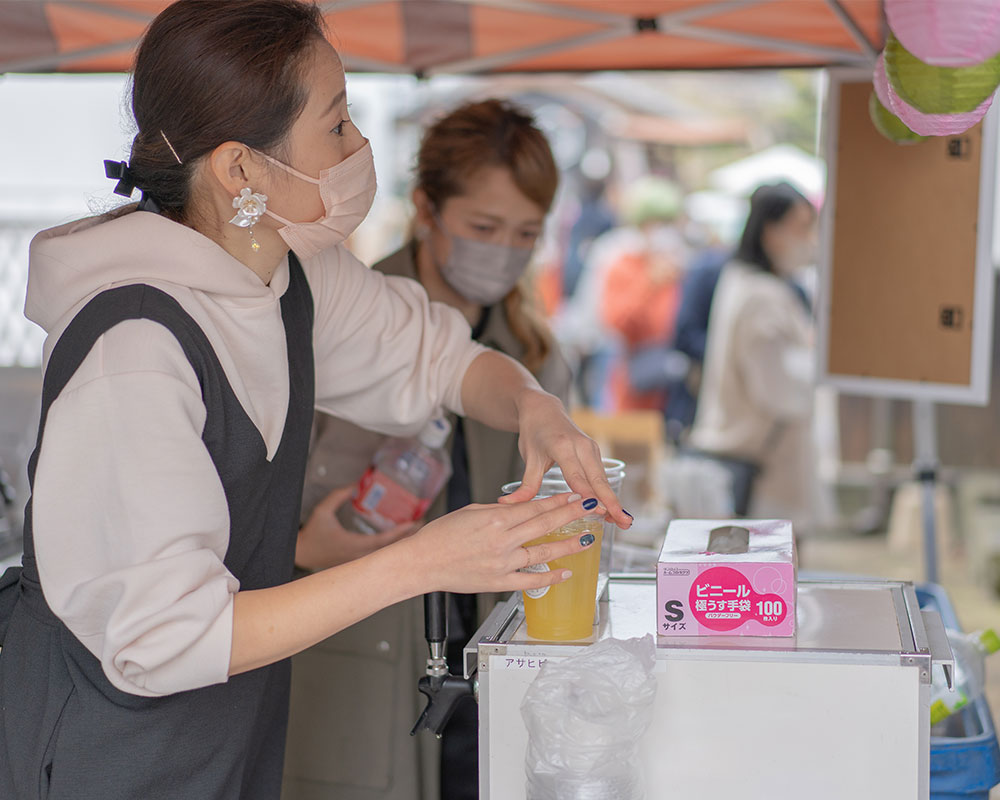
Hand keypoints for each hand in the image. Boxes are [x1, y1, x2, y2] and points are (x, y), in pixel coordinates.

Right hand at [295, 485, 418, 571]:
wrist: (301, 554)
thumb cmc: (312, 535)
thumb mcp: (322, 511)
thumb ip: (338, 497)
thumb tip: (354, 485)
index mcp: (355, 545)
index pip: (384, 540)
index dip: (400, 532)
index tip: (413, 523)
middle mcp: (360, 556)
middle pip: (391, 549)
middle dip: (408, 537)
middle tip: (422, 524)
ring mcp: (359, 561)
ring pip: (386, 554)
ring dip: (401, 542)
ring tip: (414, 529)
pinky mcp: (357, 562)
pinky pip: (379, 555)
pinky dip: (391, 546)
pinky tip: (397, 538)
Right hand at [405, 492, 603, 593]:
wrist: (423, 562)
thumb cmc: (440, 536)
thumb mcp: (470, 512)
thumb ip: (496, 510)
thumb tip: (516, 508)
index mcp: (495, 518)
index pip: (534, 507)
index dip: (557, 501)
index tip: (574, 496)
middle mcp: (502, 540)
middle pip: (544, 524)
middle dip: (570, 515)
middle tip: (590, 509)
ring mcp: (503, 562)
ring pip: (543, 551)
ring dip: (567, 545)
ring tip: (586, 540)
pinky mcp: (499, 582)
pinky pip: (530, 580)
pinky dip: (550, 576)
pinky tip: (565, 572)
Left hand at [499, 390, 630, 527]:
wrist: (543, 409)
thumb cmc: (534, 432)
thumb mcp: (529, 457)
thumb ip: (526, 484)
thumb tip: (510, 505)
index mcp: (562, 445)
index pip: (576, 475)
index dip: (587, 495)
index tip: (598, 512)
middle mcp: (581, 445)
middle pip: (598, 479)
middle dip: (611, 502)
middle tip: (624, 522)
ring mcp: (590, 448)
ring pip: (603, 479)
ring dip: (613, 500)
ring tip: (624, 522)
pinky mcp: (594, 452)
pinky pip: (601, 476)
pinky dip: (608, 493)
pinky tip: (614, 509)